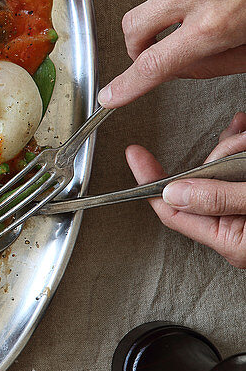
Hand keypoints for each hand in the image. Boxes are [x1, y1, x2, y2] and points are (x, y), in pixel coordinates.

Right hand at [99, 0, 245, 107]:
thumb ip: (211, 64)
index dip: (127, 86)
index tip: (112, 95)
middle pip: (134, 27)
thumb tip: (175, 69)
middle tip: (151, 51)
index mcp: (215, 24)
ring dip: (168, 8)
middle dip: (137, 45)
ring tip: (204, 6)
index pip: (153, 65)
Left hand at [125, 112, 245, 267]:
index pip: (172, 211)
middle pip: (201, 181)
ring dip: (235, 149)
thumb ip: (218, 199)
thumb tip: (175, 193)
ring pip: (222, 167)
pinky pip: (238, 162)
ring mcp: (244, 208)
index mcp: (229, 239)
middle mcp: (234, 227)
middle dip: (219, 155)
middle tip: (240, 148)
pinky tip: (245, 132)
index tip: (135, 155)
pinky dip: (242, 147)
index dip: (150, 181)